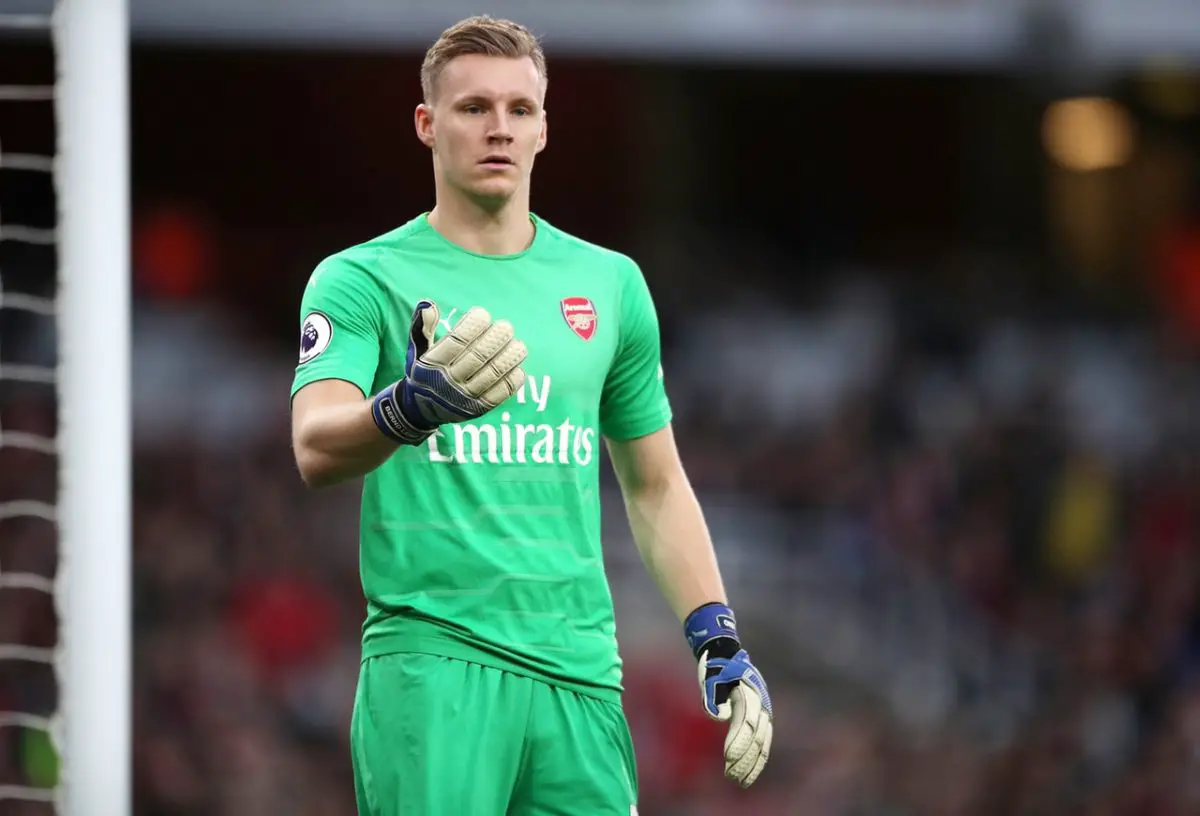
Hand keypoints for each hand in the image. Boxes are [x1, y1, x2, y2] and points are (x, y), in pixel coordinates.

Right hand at [373, 300, 526, 444]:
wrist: (421, 410)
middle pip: (478, 356)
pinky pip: (500, 393)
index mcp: (432, 364)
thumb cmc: (423, 372)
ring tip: (519, 346)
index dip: (472, 326)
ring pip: (492, 374)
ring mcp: (464, 397)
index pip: (456, 342)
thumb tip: (428, 302)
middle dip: (495, 339)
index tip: (483, 314)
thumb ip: (422, 327)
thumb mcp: (416, 351)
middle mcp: (448, 381)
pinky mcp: (478, 409)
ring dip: (509, 358)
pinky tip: (518, 367)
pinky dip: (512, 379)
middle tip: (507, 327)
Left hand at [685, 603, 773, 787]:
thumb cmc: (715, 668)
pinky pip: (763, 742)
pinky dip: (757, 758)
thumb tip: (718, 717)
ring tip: (741, 781)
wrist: (727, 654)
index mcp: (749, 692)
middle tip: (732, 778)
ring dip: (752, 764)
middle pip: (757, 737)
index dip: (738, 742)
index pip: (746, 723)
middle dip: (745, 760)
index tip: (728, 759)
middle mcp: (761, 703)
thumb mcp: (709, 678)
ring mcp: (764, 710)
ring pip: (763, 743)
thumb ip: (712, 696)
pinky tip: (749, 772)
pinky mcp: (762, 718)